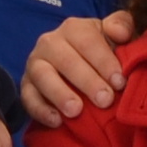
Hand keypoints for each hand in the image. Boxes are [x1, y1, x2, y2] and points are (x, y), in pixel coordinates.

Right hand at [14, 10, 139, 128]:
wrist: (78, 69)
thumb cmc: (100, 53)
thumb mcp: (113, 35)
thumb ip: (121, 25)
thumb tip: (121, 33)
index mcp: (74, 28)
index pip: (88, 41)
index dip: (105, 62)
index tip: (120, 82)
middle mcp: (50, 43)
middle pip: (66, 60)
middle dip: (87, 81)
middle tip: (105, 100)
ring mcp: (35, 64)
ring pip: (43, 76)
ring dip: (60, 94)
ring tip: (76, 111)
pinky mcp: (26, 86)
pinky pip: (28, 98)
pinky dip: (40, 110)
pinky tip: (57, 121)